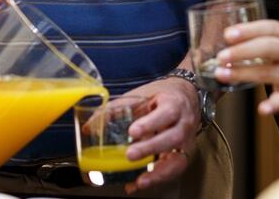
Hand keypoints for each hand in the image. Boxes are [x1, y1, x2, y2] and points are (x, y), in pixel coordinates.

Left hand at [121, 77, 200, 192]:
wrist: (187, 97)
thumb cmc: (163, 96)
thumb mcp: (142, 94)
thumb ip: (118, 108)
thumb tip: (91, 126)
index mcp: (174, 104)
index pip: (167, 113)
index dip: (150, 123)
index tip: (133, 131)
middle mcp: (184, 124)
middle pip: (173, 138)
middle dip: (151, 148)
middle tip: (130, 154)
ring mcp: (186, 141)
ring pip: (179, 159)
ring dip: (159, 173)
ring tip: (140, 181)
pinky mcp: (183, 154)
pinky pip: (173, 170)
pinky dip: (156, 179)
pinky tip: (139, 183)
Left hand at [215, 20, 278, 114]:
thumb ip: (264, 37)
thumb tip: (228, 38)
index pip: (270, 28)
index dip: (249, 30)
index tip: (228, 34)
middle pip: (268, 48)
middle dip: (243, 51)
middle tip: (221, 56)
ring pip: (268, 72)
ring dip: (243, 74)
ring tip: (223, 74)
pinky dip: (273, 105)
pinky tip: (262, 109)